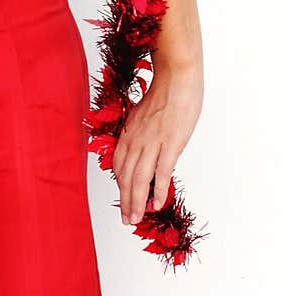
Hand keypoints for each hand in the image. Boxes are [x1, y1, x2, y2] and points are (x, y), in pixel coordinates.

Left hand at [112, 60, 202, 224]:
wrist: (177, 76)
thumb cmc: (164, 93)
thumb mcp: (144, 115)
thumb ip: (141, 133)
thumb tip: (143, 151)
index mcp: (130, 132)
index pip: (119, 165)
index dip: (120, 186)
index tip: (123, 201)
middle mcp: (137, 139)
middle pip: (126, 176)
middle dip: (125, 200)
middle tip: (127, 220)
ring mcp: (153, 141)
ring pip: (140, 178)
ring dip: (136, 201)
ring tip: (136, 218)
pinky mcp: (171, 142)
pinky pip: (162, 170)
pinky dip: (158, 189)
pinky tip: (157, 203)